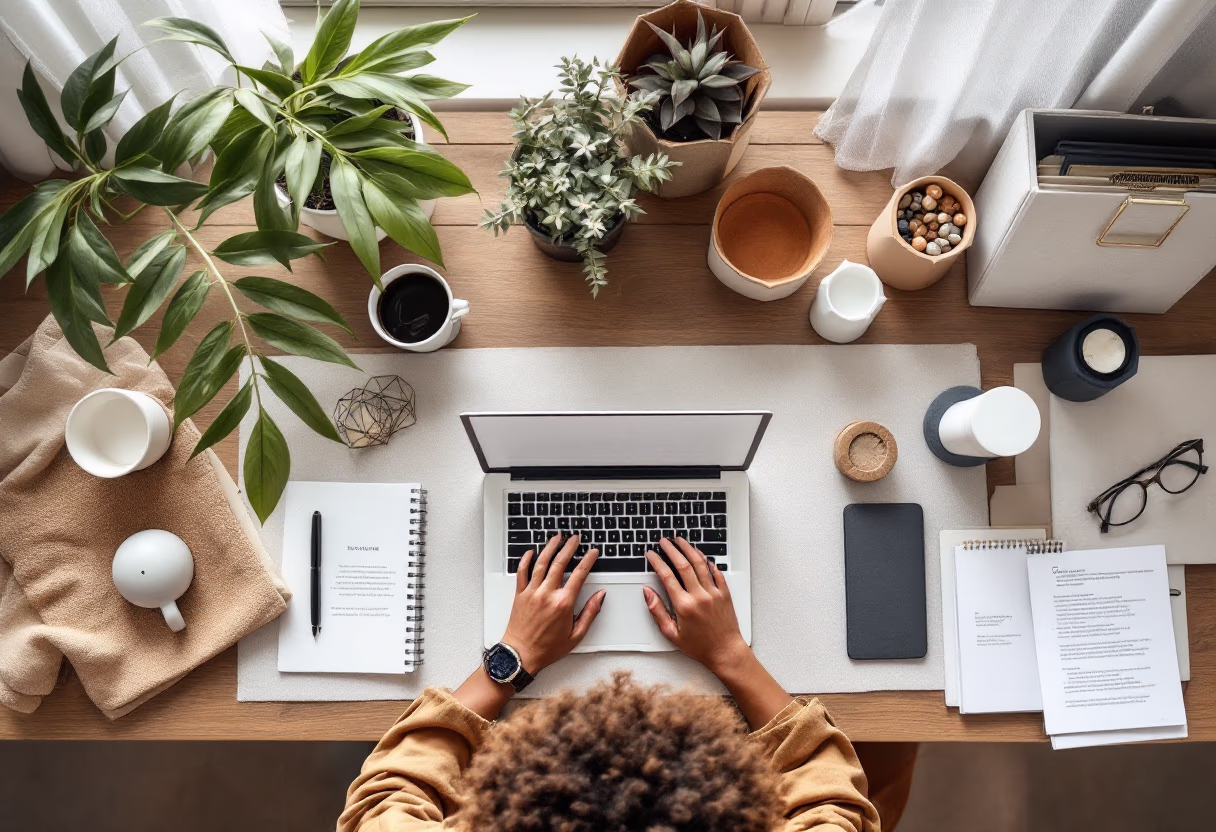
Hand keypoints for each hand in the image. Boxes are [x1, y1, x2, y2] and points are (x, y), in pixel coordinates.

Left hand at [501, 534, 605, 672]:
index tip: (593, 552)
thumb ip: (590, 613)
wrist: (521, 655)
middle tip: (575, 538)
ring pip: (541, 563)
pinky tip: (531, 551)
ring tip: (557, 537)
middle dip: (569, 547)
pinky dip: (526, 560)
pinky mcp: (519, 595)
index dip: (588, 560)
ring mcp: (532, 593)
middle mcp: (547, 594)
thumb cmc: (547, 648)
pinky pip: (522, 572)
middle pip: (560, 563)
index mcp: (563, 603)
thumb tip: (600, 596)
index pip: (579, 574)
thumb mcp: (576, 635)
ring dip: (550, 547)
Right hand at [643, 537, 749, 676]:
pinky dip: (708, 561)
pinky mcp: (724, 593)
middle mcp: (699, 596)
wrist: (725, 651)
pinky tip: (701, 555)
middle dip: (671, 549)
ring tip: (681, 540)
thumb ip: (657, 611)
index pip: (666, 576)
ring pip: (700, 564)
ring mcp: (713, 593)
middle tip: (664, 541)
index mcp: (684, 606)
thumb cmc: (699, 646)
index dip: (656, 562)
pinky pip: (716, 572)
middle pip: (683, 565)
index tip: (650, 554)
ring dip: (689, 549)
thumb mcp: (671, 633)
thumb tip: (647, 593)